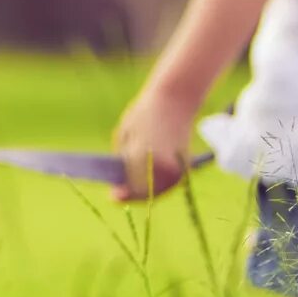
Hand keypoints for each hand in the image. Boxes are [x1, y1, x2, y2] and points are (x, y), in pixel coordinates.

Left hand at [112, 88, 197, 202]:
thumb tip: (118, 183)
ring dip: (145, 191)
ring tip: (132, 185)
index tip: (112, 196)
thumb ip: (122, 161)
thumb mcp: (125, 136)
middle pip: (146, 193)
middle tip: (120, 192)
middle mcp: (163, 166)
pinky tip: (147, 181)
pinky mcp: (185, 167)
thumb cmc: (144, 114)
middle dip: (132, 193)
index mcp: (144, 158)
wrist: (174, 100)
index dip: (122, 194)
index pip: (132, 187)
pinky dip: (157, 185)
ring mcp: (178, 168)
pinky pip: (168, 184)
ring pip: (158, 191)